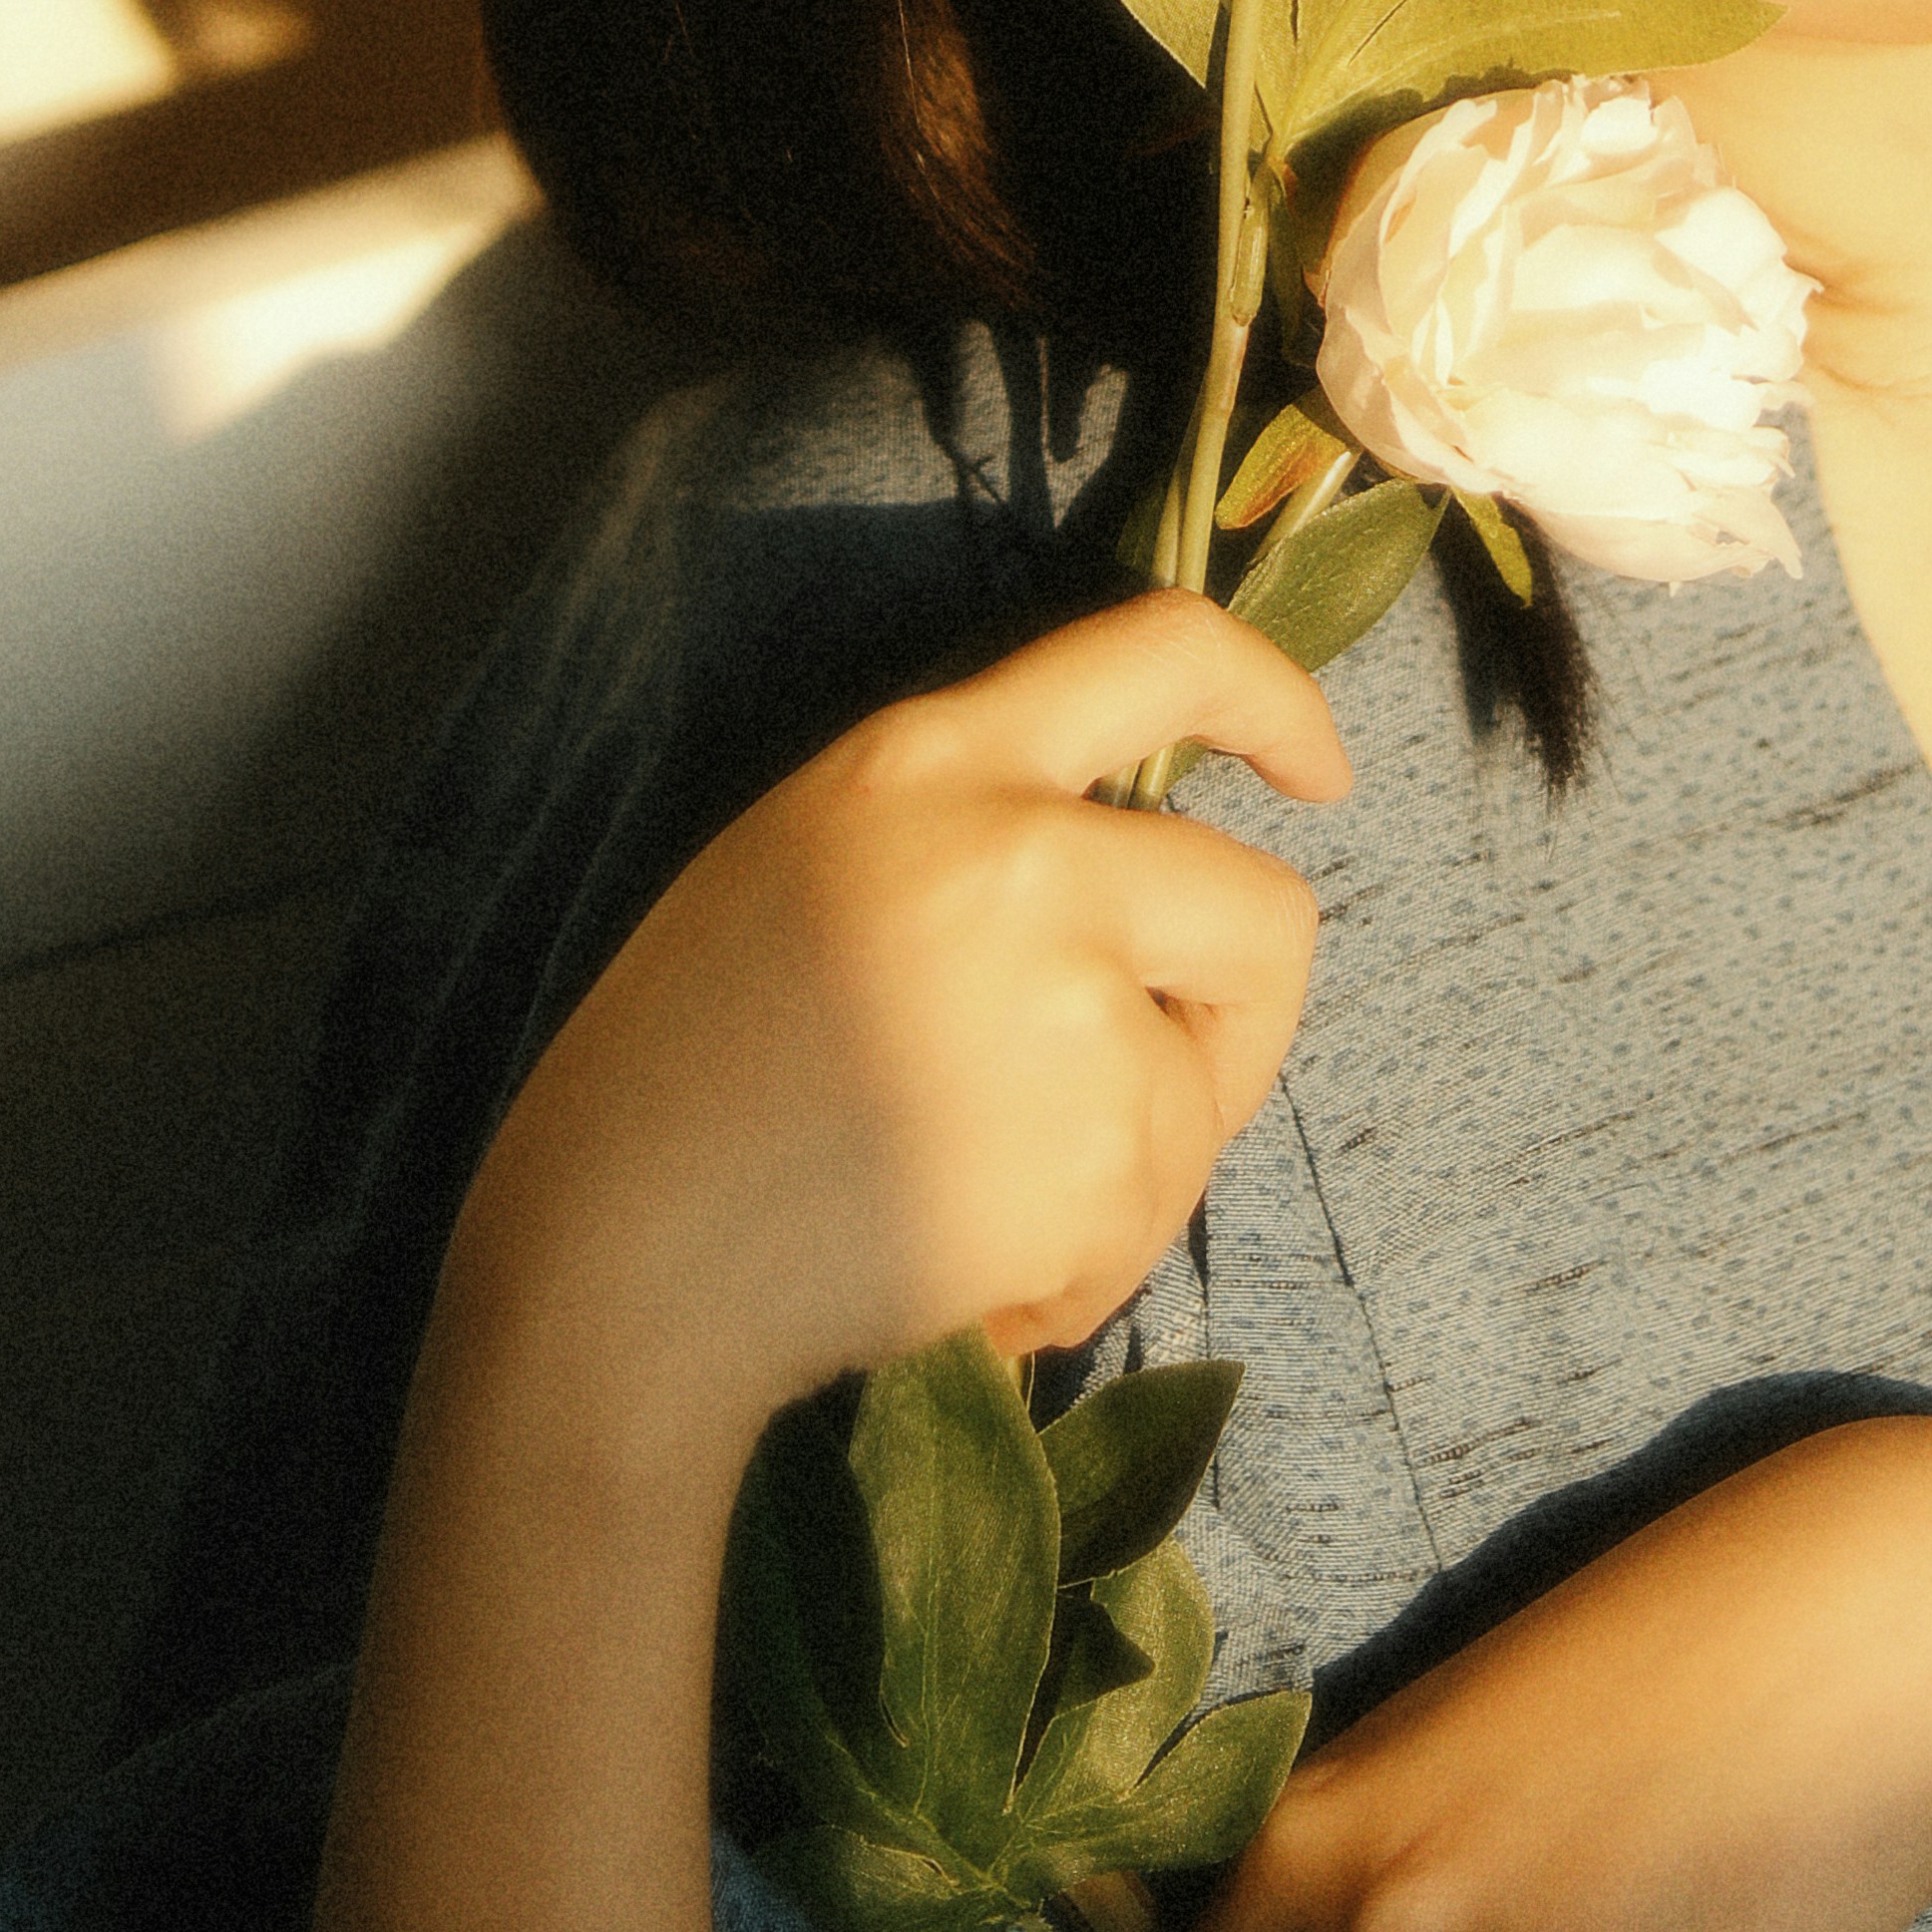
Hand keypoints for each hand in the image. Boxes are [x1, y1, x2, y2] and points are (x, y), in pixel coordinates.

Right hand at [450, 590, 1350, 1478]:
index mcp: (931, 758)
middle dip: (1239, 1024)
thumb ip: (971, 834)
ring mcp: (1071, 1000)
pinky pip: (1153, 1212)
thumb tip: (1139, 872)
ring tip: (968, 1215)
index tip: (1317, 771)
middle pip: (1265, 911)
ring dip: (1124, 1179)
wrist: (614, 1268)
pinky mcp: (1095, 1150)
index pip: (1165, 650)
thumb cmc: (684, 1080)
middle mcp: (1022, 851)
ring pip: (1206, 1094)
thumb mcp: (808, 868)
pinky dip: (1079, 1270)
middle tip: (1147, 1104)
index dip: (1278, 701)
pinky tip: (960, 1280)